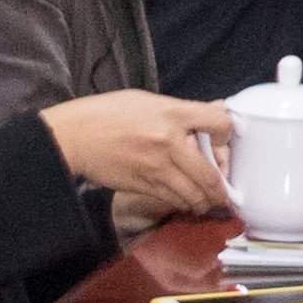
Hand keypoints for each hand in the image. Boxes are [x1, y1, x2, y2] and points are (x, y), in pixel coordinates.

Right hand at [41, 90, 237, 217]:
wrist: (74, 135)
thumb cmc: (108, 114)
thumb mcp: (149, 100)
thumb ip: (184, 109)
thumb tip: (217, 111)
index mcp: (172, 114)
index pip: (220, 123)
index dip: (228, 135)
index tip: (224, 142)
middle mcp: (168, 141)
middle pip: (210, 174)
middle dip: (221, 188)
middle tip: (224, 191)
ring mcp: (155, 166)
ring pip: (193, 194)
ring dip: (205, 201)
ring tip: (208, 200)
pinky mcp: (142, 185)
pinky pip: (172, 199)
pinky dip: (183, 202)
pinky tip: (185, 200)